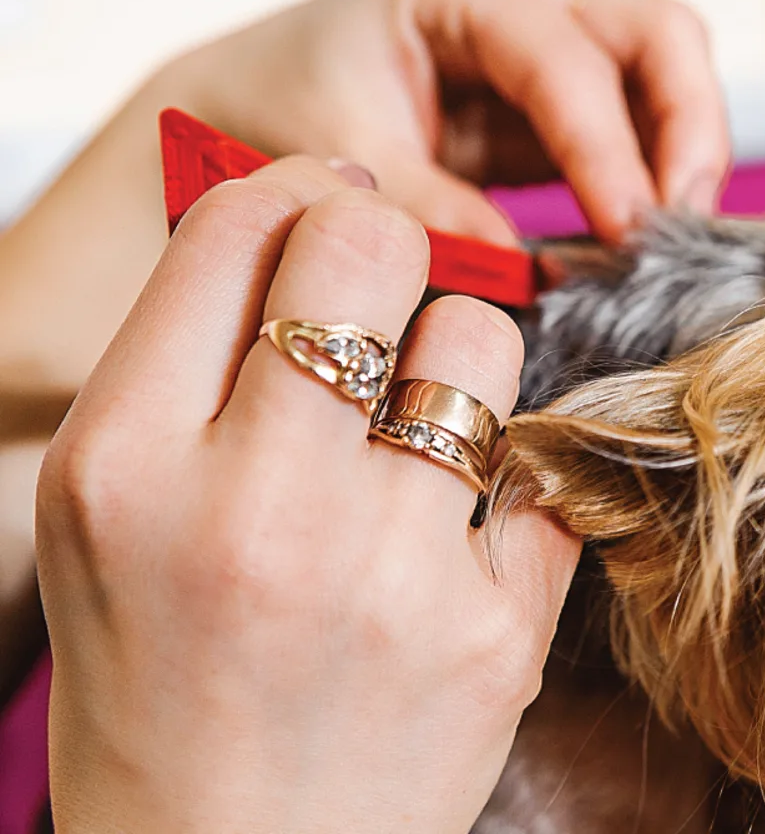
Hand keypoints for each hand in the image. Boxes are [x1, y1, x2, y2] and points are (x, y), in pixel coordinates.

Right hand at [36, 158, 578, 833]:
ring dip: (457, 362)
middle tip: (383, 300)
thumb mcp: (112, 515)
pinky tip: (456, 530)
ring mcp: (391, 568)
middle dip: (387, 251)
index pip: (238, 223)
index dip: (296, 195)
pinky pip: (537, 459)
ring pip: (481, 337)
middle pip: (373, 244)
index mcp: (125, 463)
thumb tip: (297, 201)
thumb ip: (185, 357)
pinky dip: (504, 477)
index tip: (323, 215)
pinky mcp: (498, 628)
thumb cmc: (160, 685)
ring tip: (413, 442)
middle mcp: (256, 502)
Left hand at [173, 0, 730, 244]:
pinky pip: (643, 124)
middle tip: (680, 231)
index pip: (567, 60)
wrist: (243, 106)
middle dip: (688, 131)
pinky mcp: (564, 102)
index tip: (629, 233)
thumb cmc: (275, 108)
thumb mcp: (335, 162)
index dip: (609, 150)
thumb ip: (432, 212)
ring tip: (672, 246)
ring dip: (688, 155)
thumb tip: (530, 269)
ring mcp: (554, 41)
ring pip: (668, 71)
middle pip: (658, 33)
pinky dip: (658, 178)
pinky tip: (644, 241)